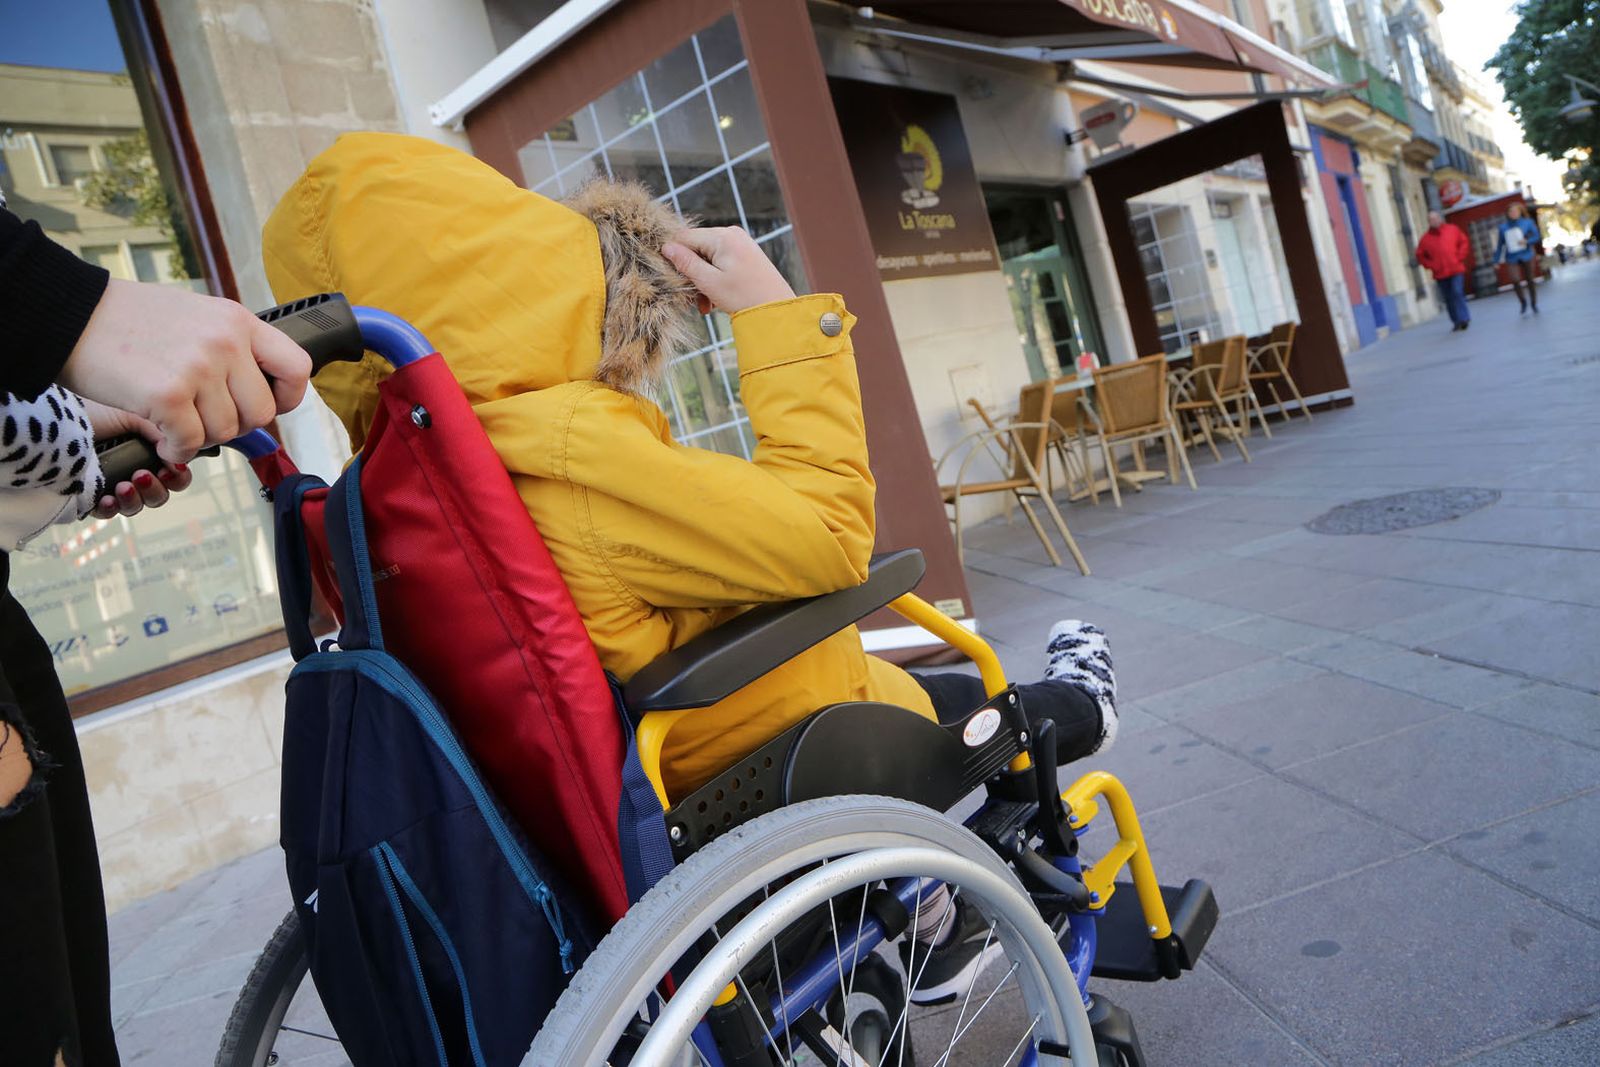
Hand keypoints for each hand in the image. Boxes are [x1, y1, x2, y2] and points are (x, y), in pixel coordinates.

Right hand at [59, 280, 311, 463]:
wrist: (67, 314)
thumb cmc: (126, 320)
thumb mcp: (195, 317)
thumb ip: (229, 347)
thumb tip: (258, 389)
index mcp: (237, 321)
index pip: (297, 367)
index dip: (286, 397)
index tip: (266, 405)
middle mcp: (226, 342)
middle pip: (260, 412)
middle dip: (233, 425)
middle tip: (202, 417)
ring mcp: (199, 368)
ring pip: (226, 431)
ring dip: (200, 436)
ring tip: (174, 420)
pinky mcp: (168, 395)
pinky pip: (192, 444)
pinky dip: (177, 450)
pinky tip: (162, 437)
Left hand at [80, 398, 193, 518]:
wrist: (64, 417)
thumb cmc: (99, 410)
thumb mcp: (141, 415)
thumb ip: (167, 433)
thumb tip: (182, 456)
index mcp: (149, 452)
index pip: (175, 474)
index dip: (177, 477)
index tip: (170, 470)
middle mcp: (134, 468)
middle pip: (161, 494)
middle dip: (157, 489)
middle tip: (142, 475)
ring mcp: (113, 483)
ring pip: (139, 506)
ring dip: (137, 499)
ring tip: (123, 484)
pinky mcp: (91, 494)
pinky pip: (109, 513)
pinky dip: (113, 508)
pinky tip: (108, 496)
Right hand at [661, 228, 794, 314]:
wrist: (778, 310)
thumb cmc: (744, 298)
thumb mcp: (709, 282)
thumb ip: (686, 263)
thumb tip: (666, 247)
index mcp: (723, 236)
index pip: (684, 238)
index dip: (674, 257)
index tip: (673, 280)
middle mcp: (732, 234)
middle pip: (696, 248)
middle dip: (692, 274)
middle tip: (692, 300)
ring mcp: (741, 243)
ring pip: (708, 258)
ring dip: (702, 281)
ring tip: (705, 305)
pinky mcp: (746, 254)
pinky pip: (721, 263)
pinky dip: (715, 280)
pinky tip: (715, 300)